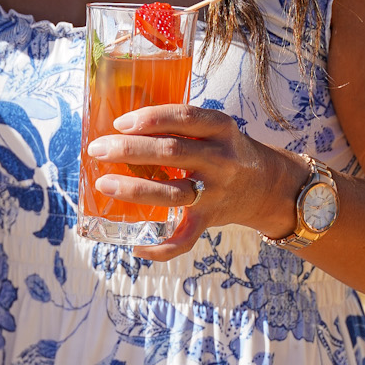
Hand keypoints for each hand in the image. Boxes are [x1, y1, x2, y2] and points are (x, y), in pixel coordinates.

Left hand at [87, 102, 306, 260]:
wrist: (267, 186)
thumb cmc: (225, 151)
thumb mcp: (213, 130)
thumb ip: (178, 126)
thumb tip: (121, 128)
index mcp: (220, 128)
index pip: (184, 117)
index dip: (150, 118)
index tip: (119, 123)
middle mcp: (220, 159)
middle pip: (171, 152)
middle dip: (129, 150)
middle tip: (97, 150)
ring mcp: (216, 192)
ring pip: (172, 193)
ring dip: (134, 190)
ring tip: (103, 184)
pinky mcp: (210, 219)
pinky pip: (185, 238)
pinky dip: (160, 247)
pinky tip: (136, 245)